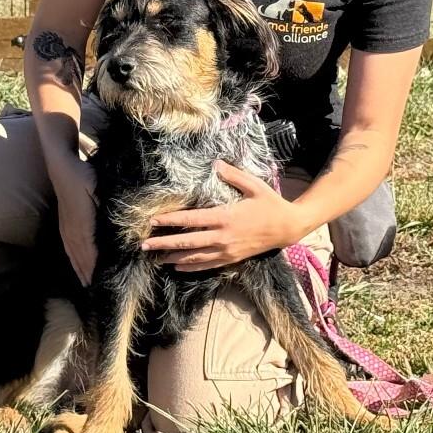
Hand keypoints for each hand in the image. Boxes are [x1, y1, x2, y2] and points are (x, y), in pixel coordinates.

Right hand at [52, 155, 97, 285]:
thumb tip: (123, 227)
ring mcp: (66, 230)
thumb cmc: (83, 175)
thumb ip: (109, 210)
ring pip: (76, 258)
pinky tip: (80, 272)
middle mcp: (73, 233)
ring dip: (84, 275)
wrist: (61, 166)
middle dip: (93, 280)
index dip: (101, 273)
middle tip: (103, 297)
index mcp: (83, 227)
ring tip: (91, 291)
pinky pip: (70, 251)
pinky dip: (76, 264)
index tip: (110, 288)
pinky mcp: (63, 226)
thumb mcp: (99, 190)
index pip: (94, 256)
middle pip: (84, 262)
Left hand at [140, 160, 305, 271]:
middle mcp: (223, 237)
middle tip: (144, 245)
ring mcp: (227, 250)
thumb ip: (233, 175)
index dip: (170, 221)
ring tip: (156, 259)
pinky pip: (208, 266)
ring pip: (195, 257)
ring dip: (174, 258)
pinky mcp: (232, 258)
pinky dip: (191, 267)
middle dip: (164, 244)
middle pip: (187, 243)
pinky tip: (178, 267)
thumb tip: (215, 164)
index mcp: (225, 217)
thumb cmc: (270, 203)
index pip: (191, 220)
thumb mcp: (254, 185)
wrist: (287, 227)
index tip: (153, 221)